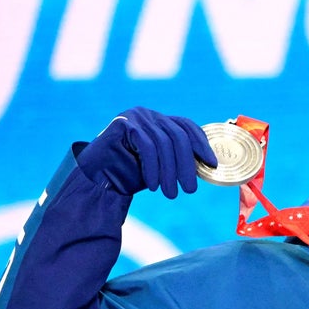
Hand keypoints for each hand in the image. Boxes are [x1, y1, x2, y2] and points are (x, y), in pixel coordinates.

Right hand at [76, 107, 215, 197]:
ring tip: (171, 193)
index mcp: (159, 120)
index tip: (211, 164)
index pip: (187, 126)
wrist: (97, 177)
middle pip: (178, 136)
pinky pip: (147, 146)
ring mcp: (136, 116)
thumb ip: (180, 159)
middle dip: (186, 165)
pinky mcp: (124, 124)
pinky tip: (154, 185)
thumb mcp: (162, 165)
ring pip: (163, 143)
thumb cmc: (132, 173)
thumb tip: (208, 164)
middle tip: (190, 190)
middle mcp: (149, 114)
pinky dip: (153, 167)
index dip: (201, 144)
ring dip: (169, 172)